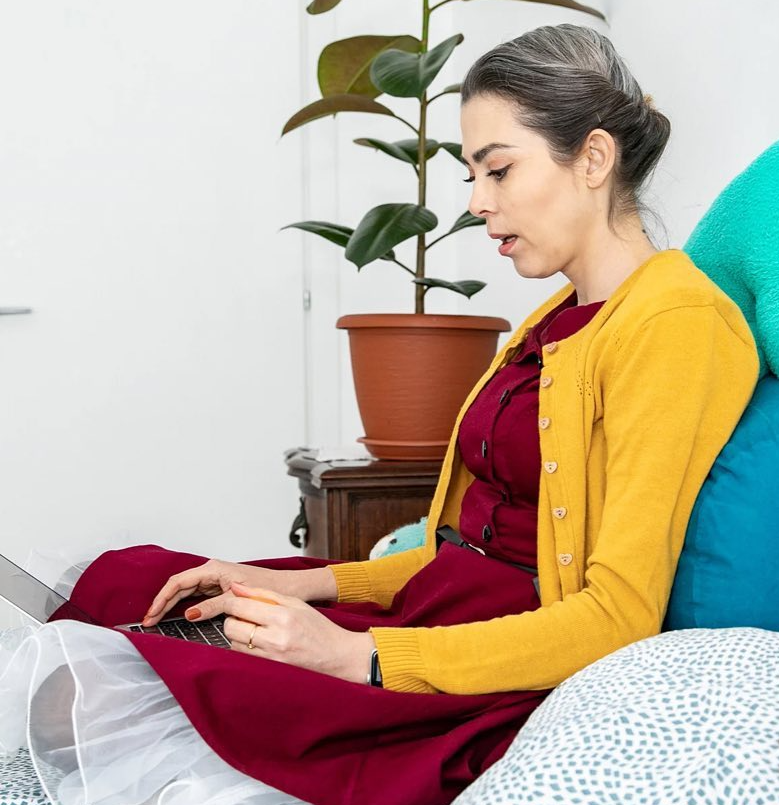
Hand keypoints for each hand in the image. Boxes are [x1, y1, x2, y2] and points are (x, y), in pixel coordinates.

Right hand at [143, 559, 284, 626]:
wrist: (287, 588)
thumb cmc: (268, 588)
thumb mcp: (238, 599)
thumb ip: (214, 606)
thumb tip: (190, 614)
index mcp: (214, 569)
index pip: (179, 582)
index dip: (162, 598)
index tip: (152, 614)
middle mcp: (212, 571)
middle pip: (178, 586)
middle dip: (162, 603)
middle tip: (148, 621)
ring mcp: (214, 579)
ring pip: (185, 591)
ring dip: (170, 604)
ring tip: (156, 620)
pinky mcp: (219, 588)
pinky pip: (194, 595)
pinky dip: (182, 605)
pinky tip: (174, 616)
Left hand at [220, 582, 375, 683]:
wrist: (337, 656)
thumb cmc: (319, 629)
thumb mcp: (295, 602)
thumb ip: (264, 593)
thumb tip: (237, 588)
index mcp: (283, 616)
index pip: (241, 607)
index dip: (230, 602)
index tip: (230, 601)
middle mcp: (275, 638)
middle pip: (232, 628)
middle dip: (231, 619)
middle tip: (241, 615)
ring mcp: (272, 657)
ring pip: (235, 644)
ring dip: (237, 635)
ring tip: (252, 629)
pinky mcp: (270, 669)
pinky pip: (244, 657)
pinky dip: (245, 648)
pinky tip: (257, 642)